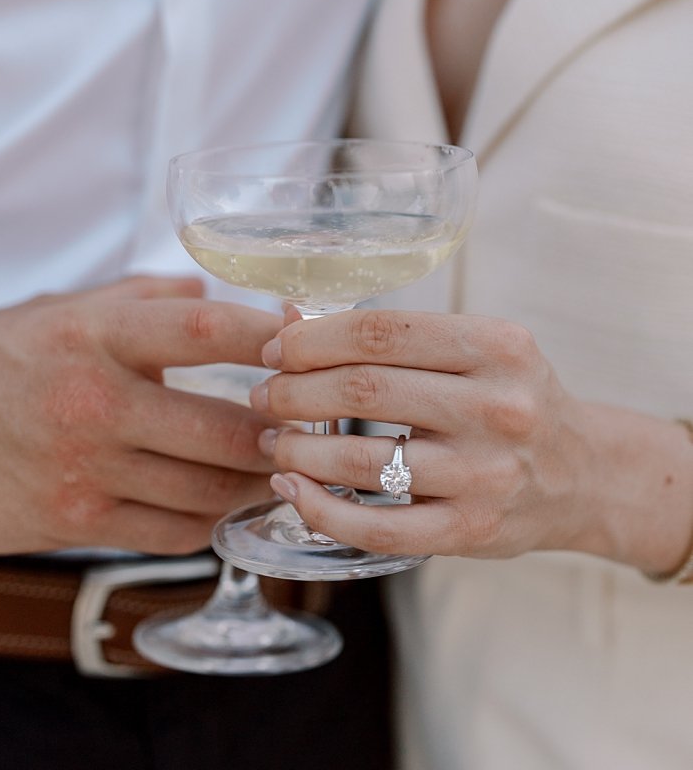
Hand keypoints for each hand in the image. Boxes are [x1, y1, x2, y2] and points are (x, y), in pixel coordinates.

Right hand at [0, 276, 287, 555]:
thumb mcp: (48, 313)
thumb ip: (131, 300)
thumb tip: (202, 289)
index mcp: (90, 333)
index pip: (204, 329)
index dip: (269, 338)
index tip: (307, 342)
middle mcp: (91, 399)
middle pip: (224, 426)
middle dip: (282, 433)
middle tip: (309, 427)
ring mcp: (83, 466)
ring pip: (206, 488)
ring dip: (254, 484)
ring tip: (276, 470)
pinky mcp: (74, 519)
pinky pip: (170, 531)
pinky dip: (206, 522)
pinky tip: (217, 505)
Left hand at [251, 309, 692, 569]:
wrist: (584, 477)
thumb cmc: (505, 403)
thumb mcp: (471, 353)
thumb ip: (388, 338)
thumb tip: (287, 318)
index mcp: (497, 346)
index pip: (379, 332)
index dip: (310, 341)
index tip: (274, 352)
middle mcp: (498, 407)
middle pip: (363, 391)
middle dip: (293, 394)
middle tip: (264, 398)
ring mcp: (486, 474)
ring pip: (361, 460)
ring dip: (297, 451)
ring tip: (272, 442)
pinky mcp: (471, 531)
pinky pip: (377, 527)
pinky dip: (320, 510)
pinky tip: (291, 490)